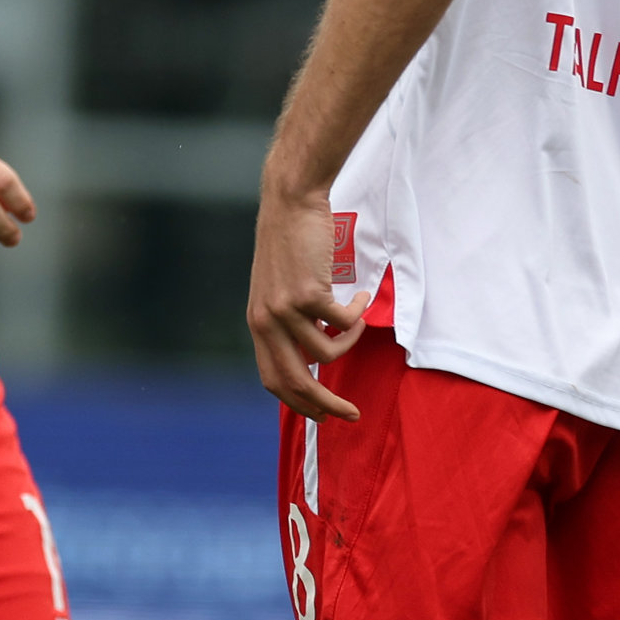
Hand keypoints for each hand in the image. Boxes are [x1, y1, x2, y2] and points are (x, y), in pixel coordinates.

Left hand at [245, 184, 361, 418]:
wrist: (290, 202)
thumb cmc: (289, 243)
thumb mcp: (276, 289)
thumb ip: (287, 321)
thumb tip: (313, 355)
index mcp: (257, 324)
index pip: (273, 379)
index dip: (298, 403)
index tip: (320, 416)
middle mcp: (266, 321)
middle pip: (297, 381)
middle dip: (326, 405)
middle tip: (352, 414)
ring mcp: (285, 308)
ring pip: (328, 353)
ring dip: (351, 341)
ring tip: (359, 319)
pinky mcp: (308, 293)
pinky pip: (345, 323)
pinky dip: (359, 313)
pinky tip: (362, 295)